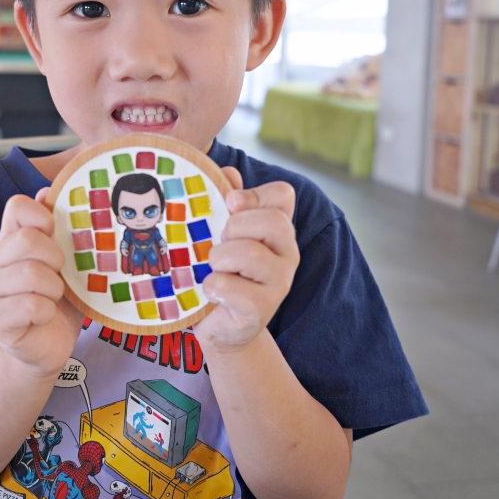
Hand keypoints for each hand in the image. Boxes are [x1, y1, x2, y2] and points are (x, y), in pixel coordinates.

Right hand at [0, 188, 83, 376]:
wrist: (48, 346)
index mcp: (10, 241)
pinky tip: (43, 317)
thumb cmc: (58, 301)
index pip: (16, 206)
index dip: (42, 215)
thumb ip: (57, 231)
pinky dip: (47, 312)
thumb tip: (46, 190)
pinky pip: (30, 306)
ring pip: (31, 274)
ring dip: (54, 289)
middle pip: (26, 239)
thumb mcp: (65, 263)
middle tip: (60, 273)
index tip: (55, 235)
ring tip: (53, 297)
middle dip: (54, 257)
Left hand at [193, 168, 297, 351]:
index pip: (283, 195)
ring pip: (251, 253)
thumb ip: (227, 202)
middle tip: (220, 243)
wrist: (221, 325)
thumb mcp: (222, 234)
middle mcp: (287, 253)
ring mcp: (279, 282)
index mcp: (278, 228)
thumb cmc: (222, 271)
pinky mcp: (262, 309)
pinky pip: (233, 288)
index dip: (255, 194)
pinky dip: (213, 286)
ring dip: (220, 258)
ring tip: (214, 268)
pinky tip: (211, 291)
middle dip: (235, 227)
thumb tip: (228, 172)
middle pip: (273, 221)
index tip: (230, 204)